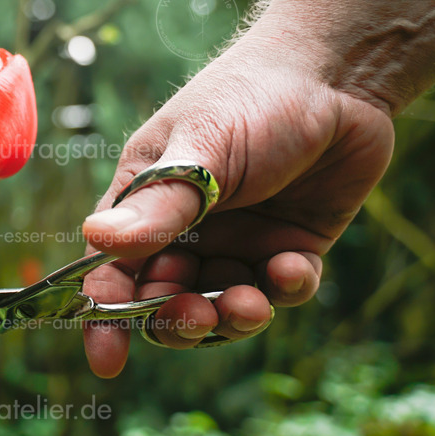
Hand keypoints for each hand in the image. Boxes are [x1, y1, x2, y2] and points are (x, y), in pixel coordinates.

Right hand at [81, 29, 394, 377]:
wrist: (338, 75)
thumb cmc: (250, 97)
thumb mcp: (200, 149)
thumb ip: (159, 203)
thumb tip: (97, 240)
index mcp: (145, 201)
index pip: (111, 268)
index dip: (104, 317)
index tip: (106, 360)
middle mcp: (187, 228)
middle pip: (165, 300)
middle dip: (178, 320)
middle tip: (198, 316)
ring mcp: (239, 239)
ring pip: (224, 305)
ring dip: (234, 314)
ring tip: (252, 301)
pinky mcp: (289, 245)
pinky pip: (281, 290)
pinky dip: (285, 288)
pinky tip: (293, 265)